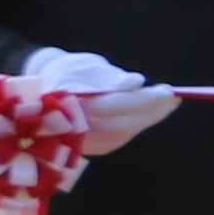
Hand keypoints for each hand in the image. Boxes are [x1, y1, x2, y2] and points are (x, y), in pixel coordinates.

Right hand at [12, 46, 175, 147]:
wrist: (41, 92)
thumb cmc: (67, 72)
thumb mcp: (86, 66)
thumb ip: (109, 76)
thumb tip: (135, 82)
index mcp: (71, 102)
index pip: (116, 104)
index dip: (145, 100)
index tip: (168, 91)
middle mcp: (73, 127)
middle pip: (123, 123)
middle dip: (152, 111)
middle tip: (172, 99)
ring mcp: (79, 141)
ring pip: (122, 134)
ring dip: (147, 120)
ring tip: (164, 106)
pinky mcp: (86, 149)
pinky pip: (117, 140)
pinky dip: (134, 129)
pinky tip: (144, 117)